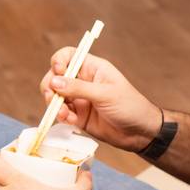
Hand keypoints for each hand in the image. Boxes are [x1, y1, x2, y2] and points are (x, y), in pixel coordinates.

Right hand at [40, 49, 159, 152]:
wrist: (140, 133)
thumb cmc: (130, 106)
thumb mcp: (105, 94)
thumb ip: (79, 88)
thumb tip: (54, 82)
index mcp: (92, 68)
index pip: (68, 56)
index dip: (59, 61)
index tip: (59, 72)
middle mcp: (83, 81)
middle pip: (55, 76)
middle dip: (50, 86)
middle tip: (53, 97)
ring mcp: (79, 99)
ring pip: (55, 96)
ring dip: (54, 105)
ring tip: (64, 114)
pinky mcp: (78, 115)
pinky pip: (61, 113)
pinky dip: (61, 117)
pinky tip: (71, 121)